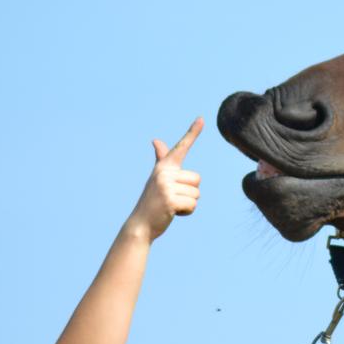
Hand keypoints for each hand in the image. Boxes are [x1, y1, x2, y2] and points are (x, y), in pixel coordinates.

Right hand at [128, 117, 202, 240]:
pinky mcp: (170, 201)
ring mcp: (166, 186)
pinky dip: (186, 212)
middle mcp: (164, 173)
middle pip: (197, 179)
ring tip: (170, 206)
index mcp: (164, 167)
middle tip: (171, 198)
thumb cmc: (152, 200)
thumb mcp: (157, 177)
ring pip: (196, 194)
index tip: (202, 118)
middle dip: (189, 192)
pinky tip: (172, 213)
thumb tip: (155, 140)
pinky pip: (192, 205)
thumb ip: (161, 158)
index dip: (192, 132)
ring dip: (188, 204)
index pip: (181, 147)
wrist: (141, 224)